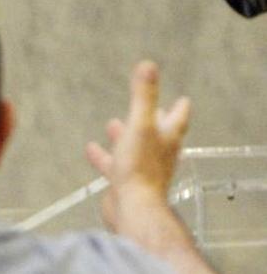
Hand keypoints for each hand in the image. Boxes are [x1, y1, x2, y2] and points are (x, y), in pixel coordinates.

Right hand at [84, 60, 190, 230]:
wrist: (133, 208)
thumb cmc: (140, 167)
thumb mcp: (139, 126)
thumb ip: (143, 96)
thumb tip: (148, 65)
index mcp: (167, 139)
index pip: (178, 119)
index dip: (179, 108)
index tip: (182, 99)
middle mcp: (158, 154)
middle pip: (158, 133)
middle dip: (151, 119)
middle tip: (151, 108)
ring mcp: (142, 169)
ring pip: (134, 147)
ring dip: (124, 136)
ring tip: (112, 124)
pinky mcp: (125, 182)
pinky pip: (114, 164)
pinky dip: (104, 155)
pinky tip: (91, 149)